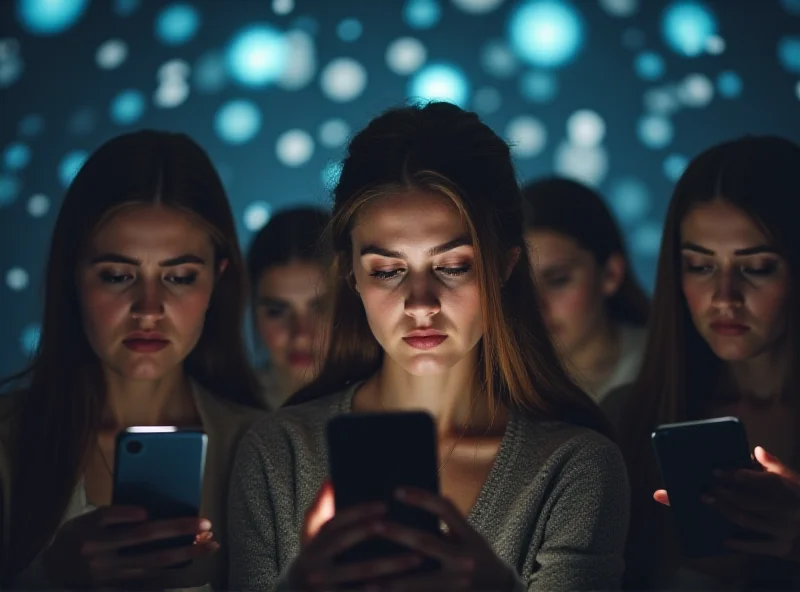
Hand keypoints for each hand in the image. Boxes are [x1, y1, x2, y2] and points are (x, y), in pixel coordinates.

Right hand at [41, 505, 218, 588]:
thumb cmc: (75, 538)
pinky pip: (149, 583)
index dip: (133, 515)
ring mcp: (110, 577)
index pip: (117, 522)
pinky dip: (170, 574)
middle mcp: (101, 558)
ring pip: (154, 565)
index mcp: (92, 536)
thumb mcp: (85, 520)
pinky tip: (190, 566)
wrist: (52, 572)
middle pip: (146, 543)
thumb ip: (112, 515)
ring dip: (184, 554)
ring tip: (208, 545)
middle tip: (206, 525)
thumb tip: (145, 513)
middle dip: (179, 532)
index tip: (153, 511)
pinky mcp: (116, 589)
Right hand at [287, 481, 423, 590]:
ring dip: (391, 565)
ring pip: (362, 573)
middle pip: (345, 544)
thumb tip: (330, 481)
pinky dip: (386, 589)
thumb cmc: (314, 564)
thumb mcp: (310, 540)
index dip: (359, 512)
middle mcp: (314, 566)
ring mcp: (324, 589)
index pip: (335, 522)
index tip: (384, 505)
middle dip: (373, 533)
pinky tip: (409, 586)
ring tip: (417, 558)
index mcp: (312, 546)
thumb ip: (320, 511)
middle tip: (402, 526)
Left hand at [360, 487, 516, 591]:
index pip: (444, 509)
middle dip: (398, 533)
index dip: (421, 498)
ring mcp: (458, 583)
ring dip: (392, 579)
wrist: (502, 587)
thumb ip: (448, 522)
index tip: (397, 491)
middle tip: (374, 525)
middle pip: (426, 542)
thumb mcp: (470, 535)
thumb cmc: (477, 554)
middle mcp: (465, 558)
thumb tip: (412, 502)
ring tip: (366, 577)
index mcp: (469, 535)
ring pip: (419, 581)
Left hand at [653, 447, 799, 560]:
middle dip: (724, 494)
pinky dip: (741, 545)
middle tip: (706, 490)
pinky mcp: (781, 547)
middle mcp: (784, 510)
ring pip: (748, 520)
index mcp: (787, 490)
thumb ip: (775, 465)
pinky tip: (724, 541)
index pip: (756, 480)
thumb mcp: (795, 481)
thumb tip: (757, 450)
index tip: (714, 471)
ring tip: (708, 503)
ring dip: (726, 511)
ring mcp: (782, 530)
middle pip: (748, 500)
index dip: (734, 475)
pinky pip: (758, 547)